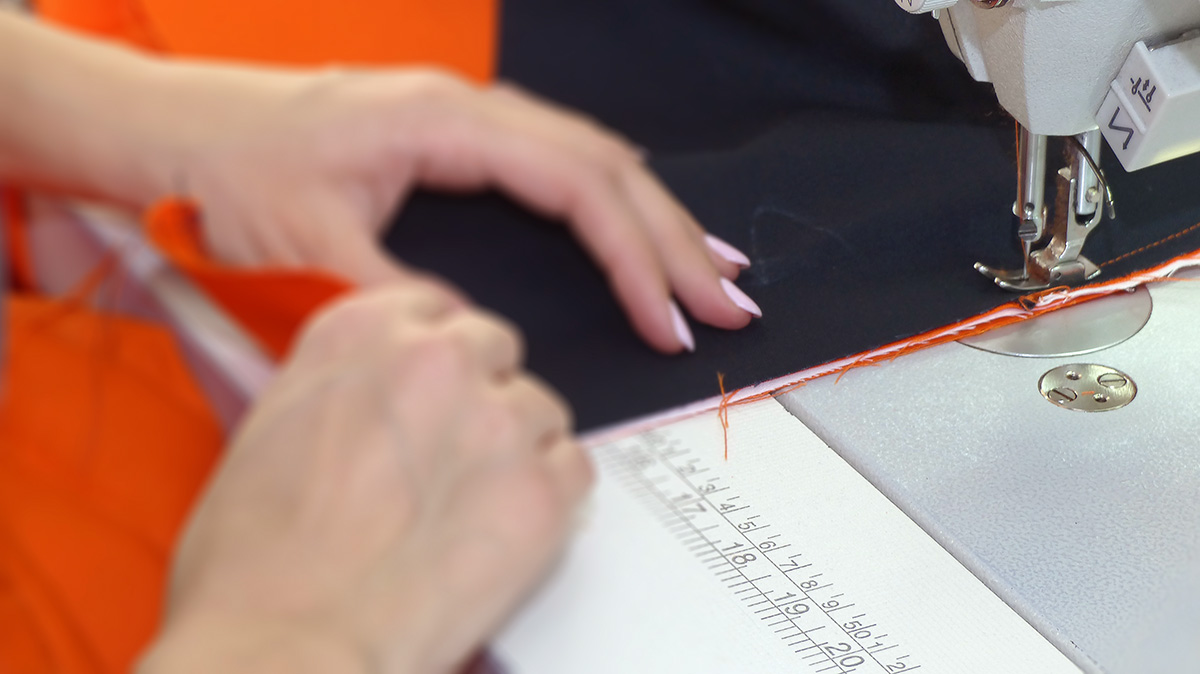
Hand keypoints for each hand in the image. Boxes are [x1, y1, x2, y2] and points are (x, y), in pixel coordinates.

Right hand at [138, 282, 592, 673]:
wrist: (285, 644)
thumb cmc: (255, 563)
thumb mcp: (271, 428)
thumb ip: (344, 386)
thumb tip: (377, 395)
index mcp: (359, 333)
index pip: (433, 306)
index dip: (438, 349)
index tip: (440, 380)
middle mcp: (436, 360)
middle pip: (495, 347)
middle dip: (481, 392)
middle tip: (456, 450)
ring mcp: (497, 420)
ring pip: (539, 408)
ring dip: (518, 446)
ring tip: (476, 505)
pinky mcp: (542, 489)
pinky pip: (575, 467)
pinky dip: (551, 496)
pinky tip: (509, 528)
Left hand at [141, 65, 760, 352]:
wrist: (175, 133)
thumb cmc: (229, 175)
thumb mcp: (308, 249)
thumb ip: (403, 297)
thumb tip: (481, 337)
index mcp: (446, 123)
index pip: (577, 186)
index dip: (634, 256)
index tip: (667, 319)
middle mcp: (470, 110)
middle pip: (607, 167)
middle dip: (674, 238)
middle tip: (730, 301)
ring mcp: (466, 120)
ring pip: (592, 161)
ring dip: (656, 218)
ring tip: (711, 269)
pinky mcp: (455, 142)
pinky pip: (559, 166)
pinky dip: (611, 206)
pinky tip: (637, 233)